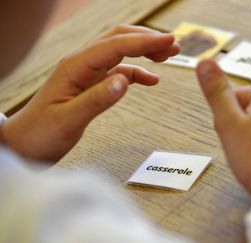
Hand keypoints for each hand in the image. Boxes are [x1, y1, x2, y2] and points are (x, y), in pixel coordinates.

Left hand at [2, 25, 179, 161]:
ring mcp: (86, 73)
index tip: (169, 41)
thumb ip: (96, 100)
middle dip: (147, 39)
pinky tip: (152, 79)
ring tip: (168, 55)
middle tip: (174, 45)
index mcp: (75, 67)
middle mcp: (81, 64)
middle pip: (119, 39)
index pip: (116, 46)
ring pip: (120, 52)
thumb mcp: (68, 120)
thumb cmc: (40, 134)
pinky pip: (118, 70)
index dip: (144, 42)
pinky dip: (138, 71)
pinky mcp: (91, 84)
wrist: (24, 144)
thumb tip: (125, 81)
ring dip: (144, 50)